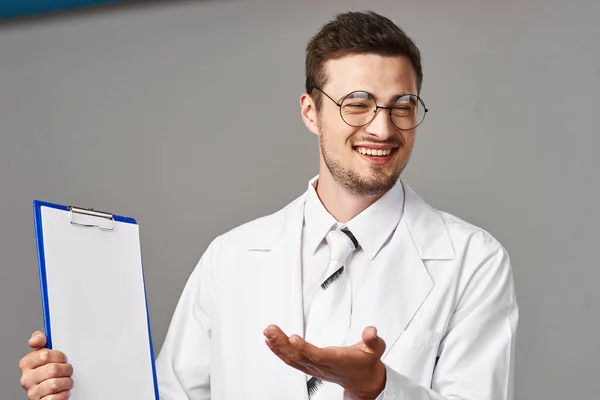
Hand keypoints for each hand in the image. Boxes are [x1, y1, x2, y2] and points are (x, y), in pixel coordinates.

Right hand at [19, 331, 73, 399]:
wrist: (50, 391)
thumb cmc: (49, 369)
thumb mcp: (45, 352)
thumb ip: (41, 340)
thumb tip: (36, 339)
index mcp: (27, 363)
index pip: (45, 355)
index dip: (59, 356)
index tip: (63, 358)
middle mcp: (27, 378)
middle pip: (53, 369)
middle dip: (66, 369)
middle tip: (68, 370)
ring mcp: (32, 392)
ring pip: (55, 384)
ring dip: (67, 382)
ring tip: (67, 381)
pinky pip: (55, 398)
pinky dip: (64, 394)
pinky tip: (63, 391)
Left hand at [264, 325, 386, 399]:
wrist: (363, 380)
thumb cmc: (365, 362)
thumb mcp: (375, 349)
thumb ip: (372, 339)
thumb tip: (371, 331)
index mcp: (337, 360)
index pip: (318, 355)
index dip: (305, 348)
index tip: (293, 337)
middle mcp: (323, 365)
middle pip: (300, 356)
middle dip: (283, 343)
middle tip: (272, 330)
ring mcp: (314, 367)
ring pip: (293, 358)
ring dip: (278, 345)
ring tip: (268, 332)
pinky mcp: (309, 366)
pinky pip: (291, 361)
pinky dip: (279, 351)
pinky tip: (271, 342)